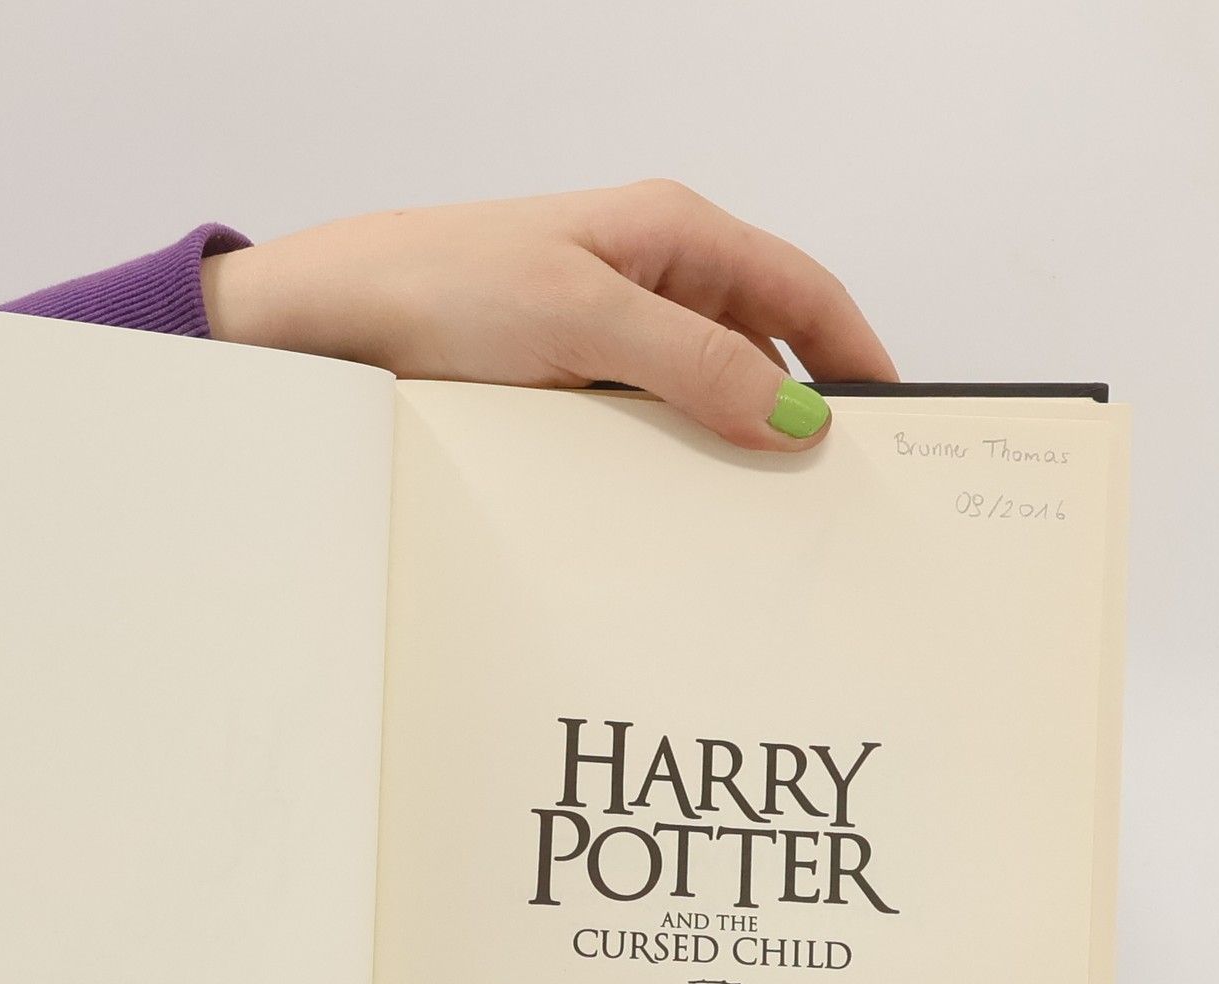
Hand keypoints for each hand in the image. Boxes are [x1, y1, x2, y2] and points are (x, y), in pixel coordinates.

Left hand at [201, 180, 896, 451]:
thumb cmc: (439, 287)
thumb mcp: (585, 319)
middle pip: (756, 349)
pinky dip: (663, 466)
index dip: (856, 352)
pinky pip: (639, 430)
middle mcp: (645, 280)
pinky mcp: (562, 388)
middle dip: (792, 414)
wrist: (324, 327)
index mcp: (670, 233)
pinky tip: (670, 511)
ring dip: (722, 449)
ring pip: (696, 399)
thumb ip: (696, 364)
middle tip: (828, 493)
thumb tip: (795, 415)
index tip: (894, 422)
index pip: (801, 289)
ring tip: (752, 516)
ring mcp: (603, 338)